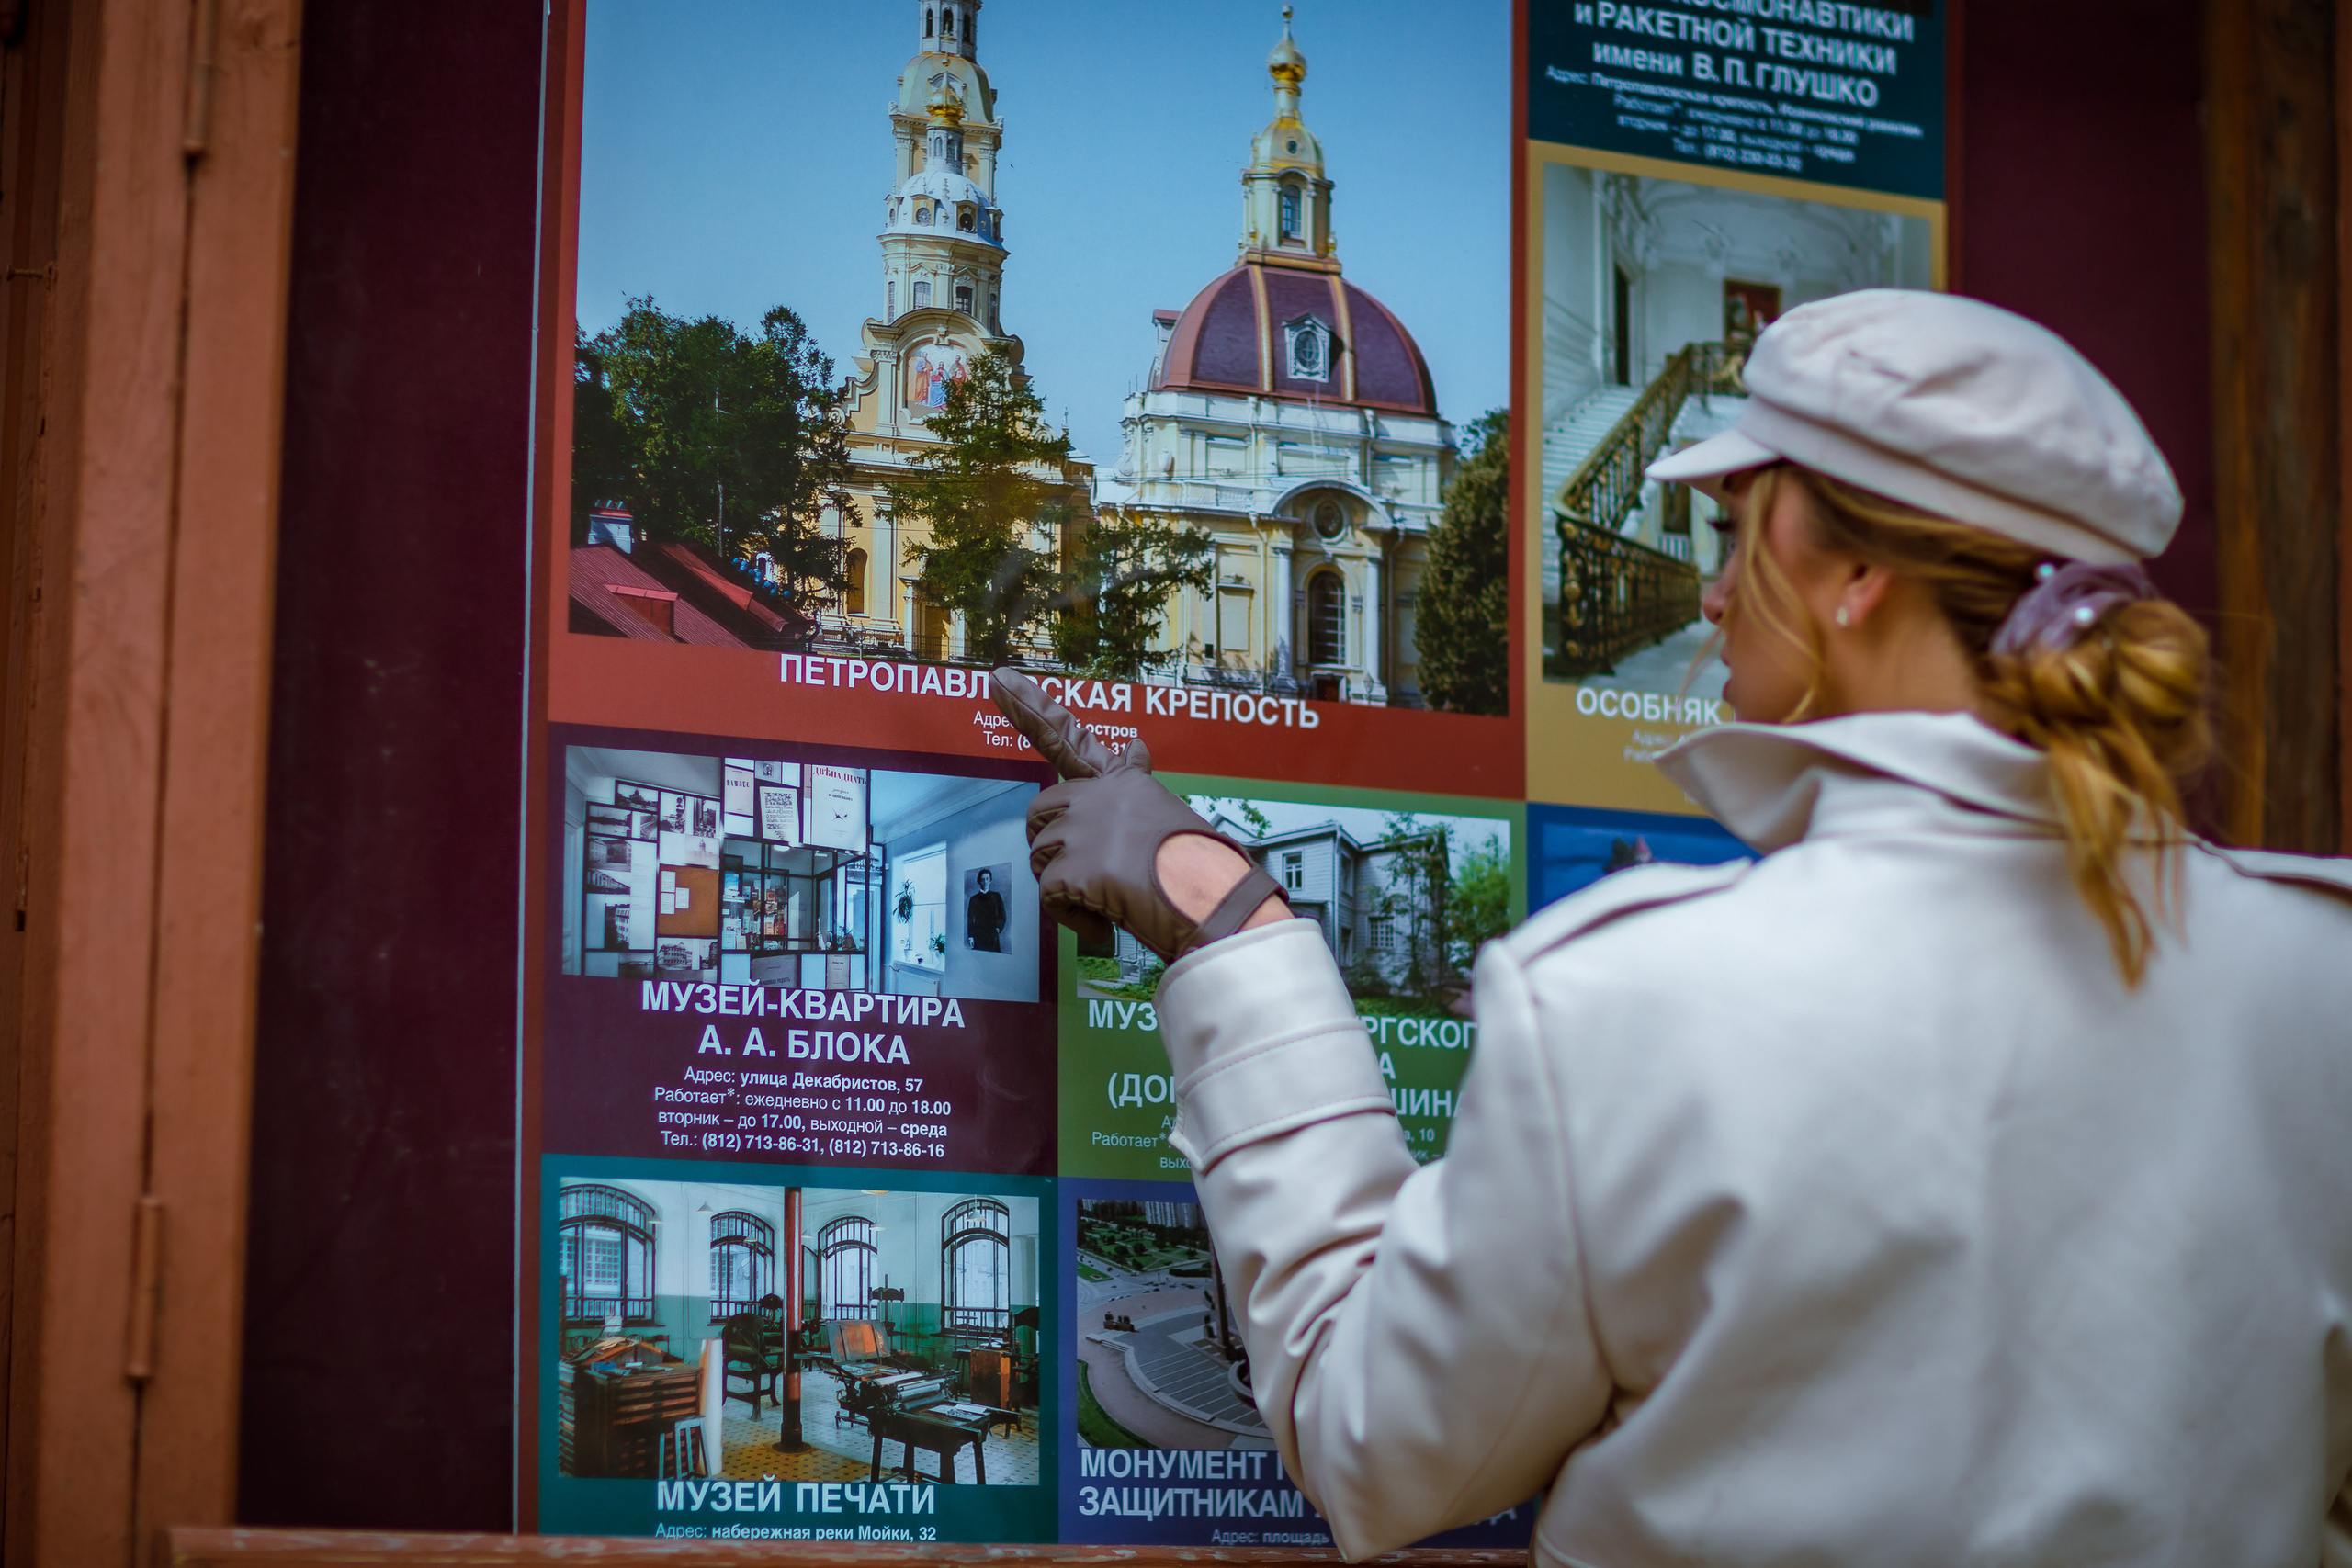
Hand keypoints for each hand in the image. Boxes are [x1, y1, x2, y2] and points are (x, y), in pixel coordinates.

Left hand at [991, 668, 1289, 961]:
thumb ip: (1138, 786)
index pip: (1071, 740)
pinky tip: (1105, 920)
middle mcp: (1099, 796)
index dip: (1031, 709)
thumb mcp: (1169, 814)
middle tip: (1087, 874)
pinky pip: (1050, 896)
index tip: (1001, 681)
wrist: (1216, 898)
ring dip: (1067, 886)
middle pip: (1040, 814)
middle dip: (1052, 847)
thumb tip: (1134, 745)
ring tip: (1111, 898)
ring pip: (1041, 857)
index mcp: (1124, 783)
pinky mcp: (1074, 865)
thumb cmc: (1202, 868)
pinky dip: (1074, 917)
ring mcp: (1083, 828)